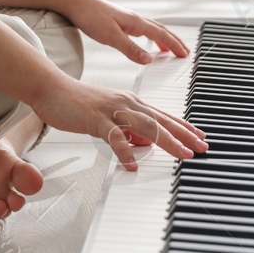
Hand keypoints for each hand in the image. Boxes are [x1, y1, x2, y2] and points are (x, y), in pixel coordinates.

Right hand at [30, 74, 207, 169]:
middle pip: (161, 120)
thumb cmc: (77, 103)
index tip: (200, 137)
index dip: (183, 127)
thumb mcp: (108, 117)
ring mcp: (112, 110)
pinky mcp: (95, 118)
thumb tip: (144, 144)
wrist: (51, 88)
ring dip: (167, 140)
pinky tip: (132, 164)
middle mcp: (126, 103)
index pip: (163, 116)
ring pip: (145, 126)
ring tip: (181, 154)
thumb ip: (127, 129)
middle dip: (184, 135)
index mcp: (130, 102)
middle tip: (202, 147)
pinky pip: (114, 137)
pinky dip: (125, 151)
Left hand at [60, 0, 190, 65]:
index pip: (161, 35)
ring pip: (153, 29)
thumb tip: (148, 60)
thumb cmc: (90, 16)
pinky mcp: (120, 21)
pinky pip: (142, 29)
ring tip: (170, 50)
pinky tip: (147, 42)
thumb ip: (130, 49)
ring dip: (164, 39)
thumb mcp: (111, 37)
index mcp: (136, 22)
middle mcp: (135, 19)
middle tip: (185, 52)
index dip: (174, 45)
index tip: (185, 54)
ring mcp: (128, 19)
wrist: (74, 2)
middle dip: (174, 41)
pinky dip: (151, 36)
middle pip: (161, 30)